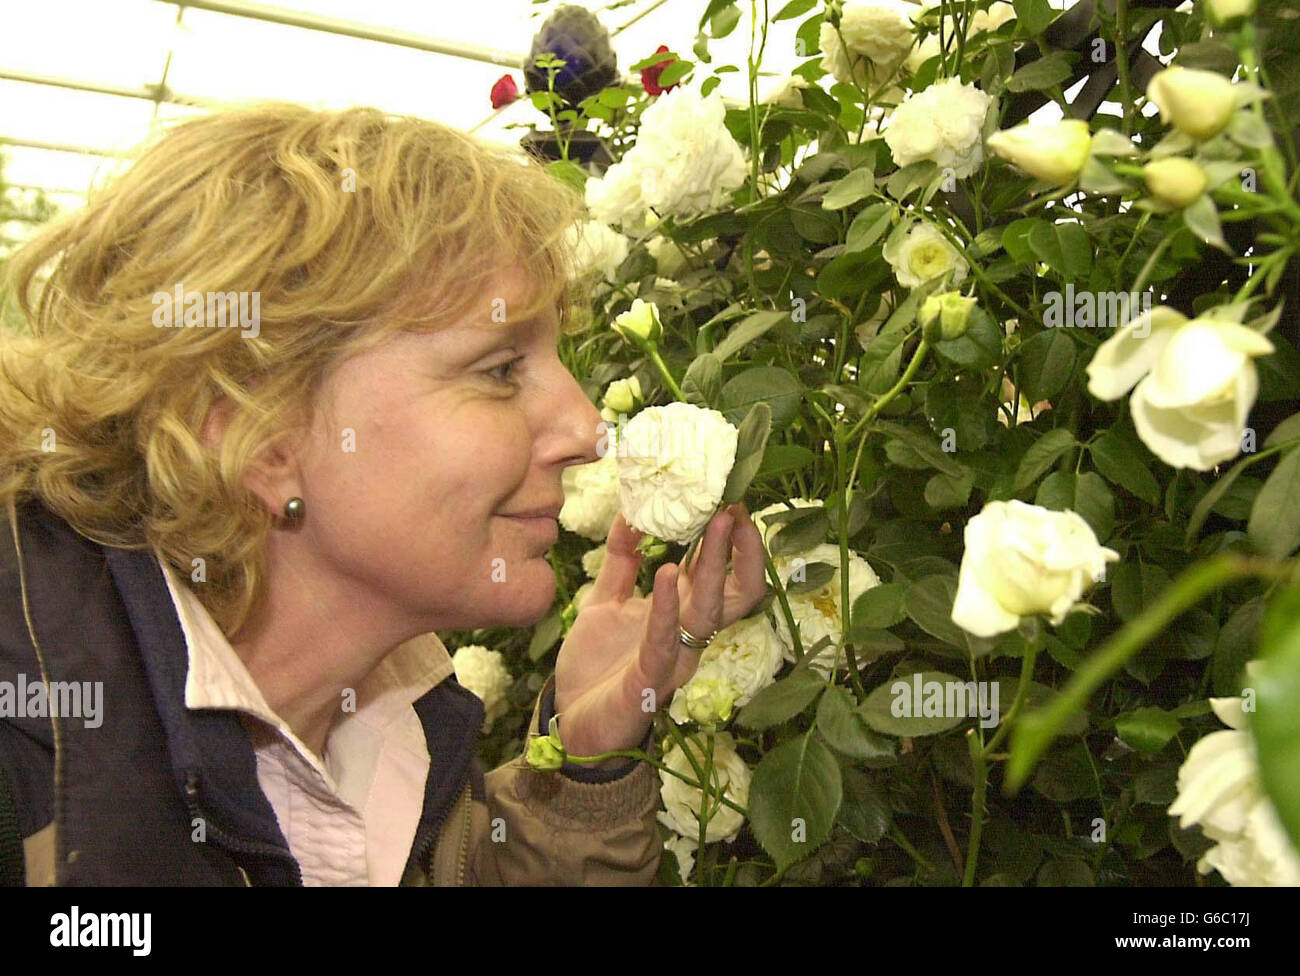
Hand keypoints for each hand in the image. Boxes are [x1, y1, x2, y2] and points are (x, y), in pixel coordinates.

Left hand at [552, 502, 766, 760]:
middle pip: (736, 593)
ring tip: (716, 524)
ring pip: (709, 612)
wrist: (570, 721)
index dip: (733, 541)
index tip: (730, 500)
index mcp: (681, 616)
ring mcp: (673, 659)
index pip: (723, 575)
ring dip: (714, 566)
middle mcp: (688, 637)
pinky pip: (665, 641)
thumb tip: (630, 513)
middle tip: (737, 508)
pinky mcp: (649, 681)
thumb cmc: (595, 665)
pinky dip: (668, 607)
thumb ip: (621, 562)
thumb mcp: (605, 602)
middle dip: (742, 552)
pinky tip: (668, 572)